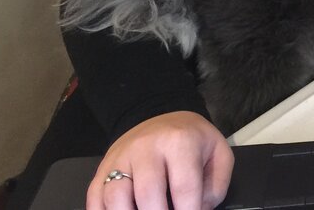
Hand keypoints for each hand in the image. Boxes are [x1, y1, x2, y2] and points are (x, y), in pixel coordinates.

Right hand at [88, 111, 232, 209]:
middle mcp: (145, 148)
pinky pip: (95, 197)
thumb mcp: (218, 153)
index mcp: (179, 142)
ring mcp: (120, 158)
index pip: (184, 187)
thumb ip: (214, 187)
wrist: (161, 116)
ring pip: (115, 197)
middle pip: (147, 194)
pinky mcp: (102, 169)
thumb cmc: (192, 140)